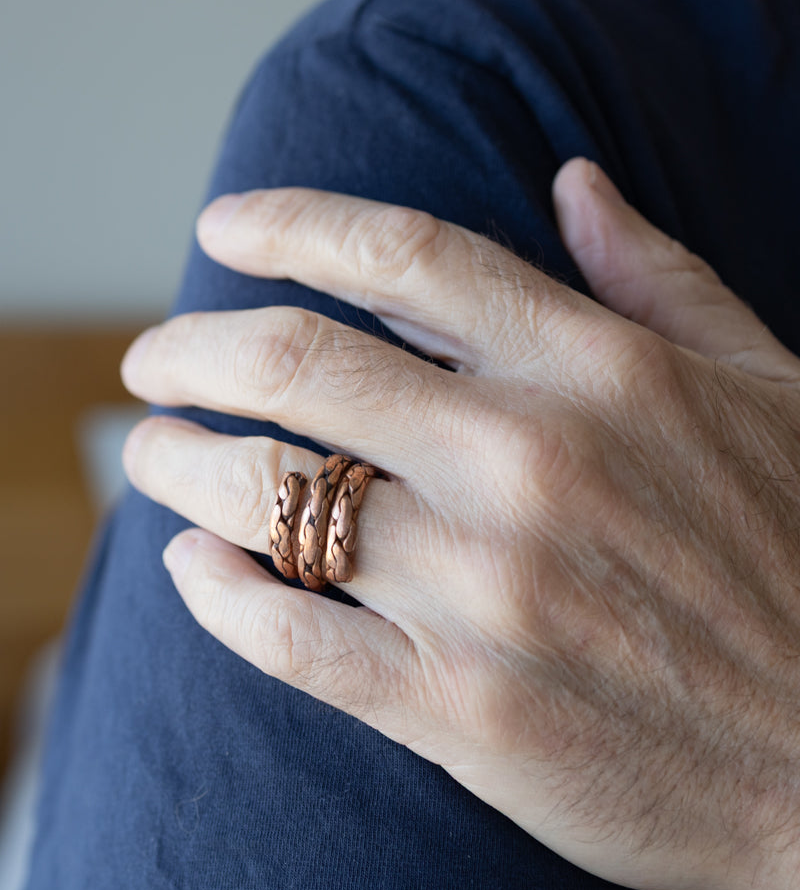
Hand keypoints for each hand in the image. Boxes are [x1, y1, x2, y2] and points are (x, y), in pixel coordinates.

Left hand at [120, 159, 799, 889]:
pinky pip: (291, 637)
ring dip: (179, 463)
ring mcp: (488, 589)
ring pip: (268, 496)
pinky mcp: (463, 707)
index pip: (402, 255)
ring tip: (151, 452)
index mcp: (597, 370)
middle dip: (190, 348)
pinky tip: (192, 567)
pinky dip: (216, 594)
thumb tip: (573, 182)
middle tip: (150, 360)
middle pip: (297, 362)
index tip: (222, 226)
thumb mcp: (767, 388)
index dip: (290, 223)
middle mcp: (528, 462)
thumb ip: (658, 277)